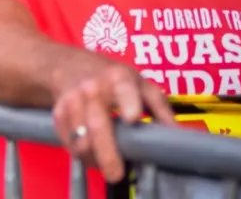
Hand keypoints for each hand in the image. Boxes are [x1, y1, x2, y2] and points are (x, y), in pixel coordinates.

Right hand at [51, 54, 174, 182]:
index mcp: (118, 78)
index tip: (132, 119)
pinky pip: (69, 141)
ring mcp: (72, 101)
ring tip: (107, 167)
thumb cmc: (110, 76)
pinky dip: (81, 154)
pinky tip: (93, 157)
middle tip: (116, 173)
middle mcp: (92, 88)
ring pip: (81, 138)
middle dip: (107, 151)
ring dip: (94, 157)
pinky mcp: (58, 114)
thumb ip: (160, 107)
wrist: (67, 66)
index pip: (124, 89)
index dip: (128, 103)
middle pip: (97, 123)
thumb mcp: (139, 83)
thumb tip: (181, 136)